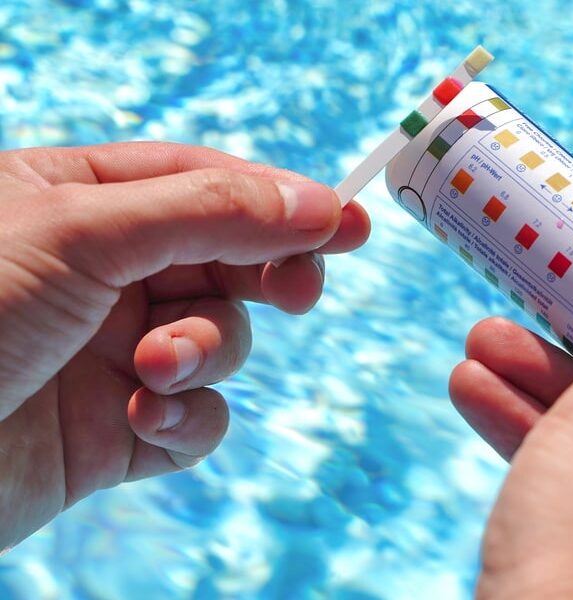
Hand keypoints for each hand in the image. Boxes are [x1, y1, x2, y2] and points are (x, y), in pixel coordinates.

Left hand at [0, 142, 369, 551]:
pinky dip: (187, 420)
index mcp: (74, 198)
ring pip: (220, 339)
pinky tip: (144, 421)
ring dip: (206, 353)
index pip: (202, 179)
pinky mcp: (115, 432)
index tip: (348, 221)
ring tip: (156, 369)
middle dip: (263, 276)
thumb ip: (212, 211)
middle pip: (226, 258)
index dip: (278, 198)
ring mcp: (109, 352)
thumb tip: (320, 203)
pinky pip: (197, 419)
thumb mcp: (83, 233)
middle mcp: (97, 271)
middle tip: (296, 291)